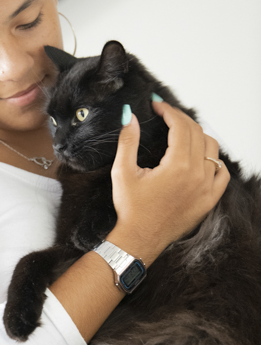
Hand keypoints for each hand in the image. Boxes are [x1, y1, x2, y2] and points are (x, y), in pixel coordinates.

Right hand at [109, 99, 229, 263]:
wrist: (139, 239)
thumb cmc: (130, 209)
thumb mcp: (123, 172)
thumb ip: (128, 140)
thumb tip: (131, 115)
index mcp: (177, 166)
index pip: (180, 126)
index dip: (168, 111)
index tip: (157, 105)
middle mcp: (197, 175)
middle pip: (197, 133)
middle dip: (180, 119)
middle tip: (166, 115)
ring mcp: (206, 189)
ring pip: (212, 149)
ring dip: (198, 135)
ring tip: (181, 132)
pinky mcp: (209, 200)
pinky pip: (222, 173)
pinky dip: (213, 160)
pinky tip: (200, 157)